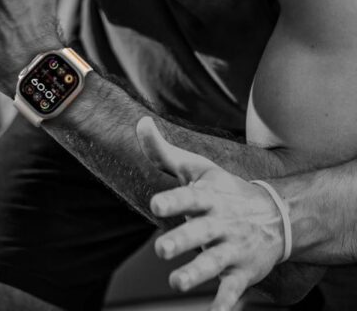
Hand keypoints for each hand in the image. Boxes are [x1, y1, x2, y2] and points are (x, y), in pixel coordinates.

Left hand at [136, 116, 284, 310]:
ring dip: (197, 273)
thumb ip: (163, 151)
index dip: (173, 201)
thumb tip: (140, 122)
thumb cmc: (224, 190)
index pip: (189, 197)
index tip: (155, 203)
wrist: (276, 215)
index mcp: (208, 196)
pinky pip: (234, 290)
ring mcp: (232, 248)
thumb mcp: (197, 167)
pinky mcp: (242, 272)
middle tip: (162, 248)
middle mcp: (220, 222)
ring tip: (177, 282)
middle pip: (200, 232)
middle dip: (181, 241)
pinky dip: (227, 303)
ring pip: (214, 262)